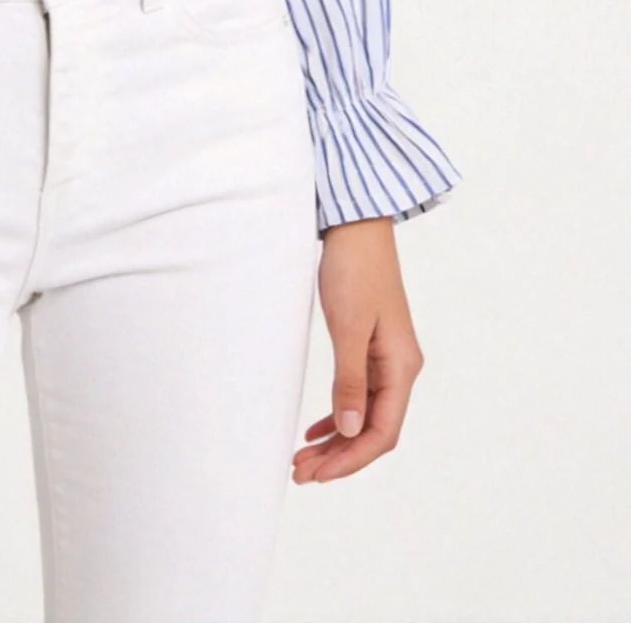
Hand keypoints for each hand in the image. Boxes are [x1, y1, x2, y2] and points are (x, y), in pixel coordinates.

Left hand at [292, 215, 424, 484]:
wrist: (357, 228)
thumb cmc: (354, 271)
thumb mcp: (348, 327)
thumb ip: (349, 381)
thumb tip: (348, 431)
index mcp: (401, 367)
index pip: (382, 432)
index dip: (350, 459)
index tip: (317, 474)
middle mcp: (400, 368)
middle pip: (372, 429)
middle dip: (338, 457)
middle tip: (299, 473)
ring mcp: (386, 359)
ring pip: (363, 414)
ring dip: (335, 440)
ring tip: (302, 459)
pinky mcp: (371, 347)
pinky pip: (357, 394)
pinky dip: (337, 415)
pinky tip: (316, 429)